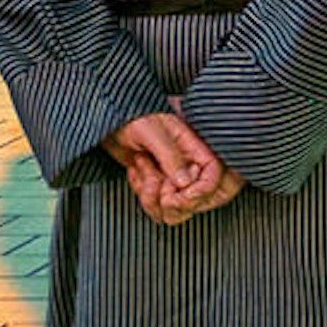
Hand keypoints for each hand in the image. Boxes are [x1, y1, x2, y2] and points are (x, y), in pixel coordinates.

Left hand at [103, 113, 240, 226]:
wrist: (112, 121)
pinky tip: (135, 169)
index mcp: (196, 150)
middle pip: (198, 201)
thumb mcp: (153, 133)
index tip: (177, 195)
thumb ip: (171, 157)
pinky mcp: (157, 185)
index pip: (213, 179)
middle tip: (157, 186)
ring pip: (175, 209)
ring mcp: (173, 178)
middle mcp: (188, 166)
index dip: (198, 193)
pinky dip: (140, 191)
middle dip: (174, 203)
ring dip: (151, 196)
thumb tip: (186, 182)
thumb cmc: (135, 117)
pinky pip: (155, 205)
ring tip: (141, 167)